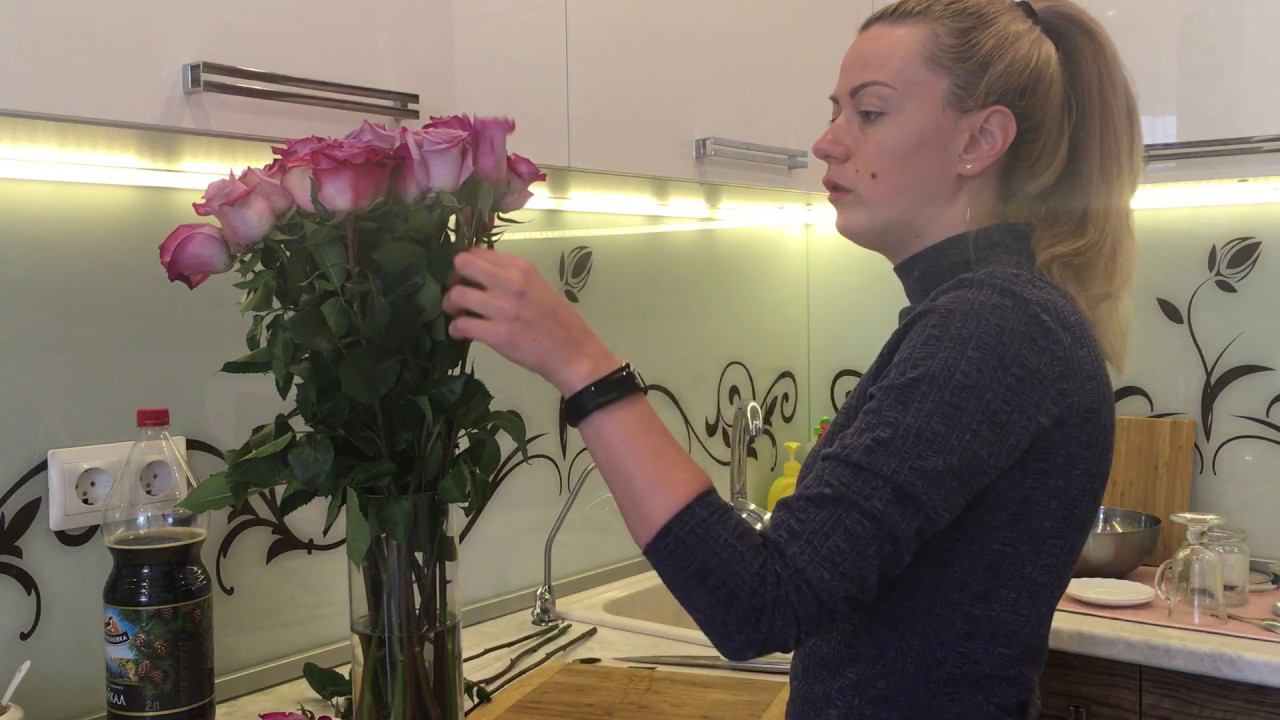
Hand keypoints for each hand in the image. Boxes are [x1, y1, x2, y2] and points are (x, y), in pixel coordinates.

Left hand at [443, 248, 618, 394]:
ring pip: (457, 295)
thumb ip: (512, 277)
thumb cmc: (558, 322)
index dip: (467, 265)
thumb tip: (481, 274)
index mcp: (521, 268)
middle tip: (459, 293)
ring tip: (458, 314)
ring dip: (451, 305)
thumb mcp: (539, 287)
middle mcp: (511, 283)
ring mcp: (503, 308)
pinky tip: (461, 333)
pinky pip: (461, 324)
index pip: (479, 252)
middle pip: (462, 264)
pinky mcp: (497, 334)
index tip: (467, 278)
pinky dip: (456, 329)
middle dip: (453, 278)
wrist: (574, 353)